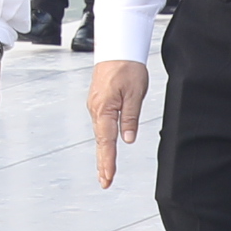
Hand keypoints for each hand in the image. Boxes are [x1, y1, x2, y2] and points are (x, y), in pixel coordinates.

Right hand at [86, 60, 144, 187]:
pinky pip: (100, 125)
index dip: (108, 162)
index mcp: (104, 109)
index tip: (108, 177)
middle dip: (102, 163)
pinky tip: (105, 147)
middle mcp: (95, 109)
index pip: (106, 142)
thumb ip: (130, 118)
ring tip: (105, 170)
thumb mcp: (135, 94)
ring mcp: (95, 106)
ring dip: (102, 153)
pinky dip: (102, 140)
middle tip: (104, 182)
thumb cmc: (127, 67)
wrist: (117, 48)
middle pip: (100, 142)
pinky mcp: (98, 102)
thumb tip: (127, 139)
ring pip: (99, 134)